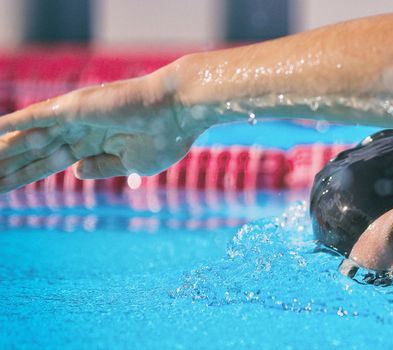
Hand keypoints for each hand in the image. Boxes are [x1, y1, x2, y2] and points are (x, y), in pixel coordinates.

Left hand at [0, 76, 204, 192]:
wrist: (179, 110)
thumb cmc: (167, 136)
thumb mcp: (133, 163)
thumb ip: (103, 167)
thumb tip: (75, 171)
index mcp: (93, 145)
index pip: (49, 164)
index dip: (24, 176)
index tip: (1, 188)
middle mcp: (78, 130)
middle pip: (31, 153)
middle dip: (7, 168)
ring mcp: (72, 118)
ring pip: (26, 138)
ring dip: (2, 152)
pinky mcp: (71, 108)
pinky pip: (31, 118)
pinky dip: (8, 124)